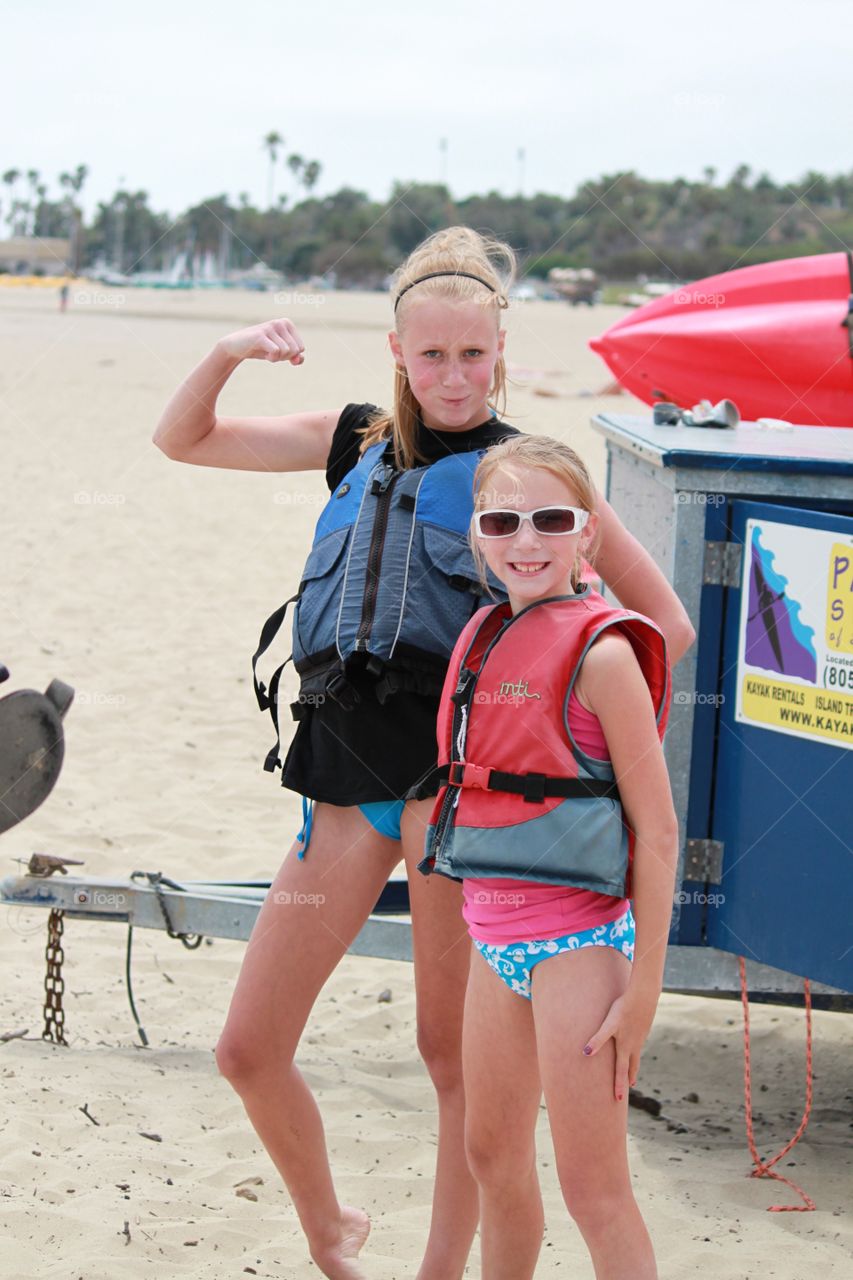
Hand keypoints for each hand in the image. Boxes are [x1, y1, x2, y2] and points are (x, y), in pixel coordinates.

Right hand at [217, 318, 304, 364]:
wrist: (237, 347)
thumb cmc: (262, 348)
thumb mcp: (281, 353)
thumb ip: (295, 357)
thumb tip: (300, 358)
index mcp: (287, 323)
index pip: (301, 348)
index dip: (290, 355)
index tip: (278, 350)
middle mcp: (280, 322)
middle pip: (294, 350)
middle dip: (284, 357)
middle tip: (271, 352)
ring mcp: (270, 327)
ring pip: (286, 351)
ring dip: (276, 358)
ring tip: (266, 351)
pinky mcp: (261, 335)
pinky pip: (276, 352)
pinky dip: (271, 358)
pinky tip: (263, 353)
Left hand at [582, 986, 658, 1101]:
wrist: (644, 995)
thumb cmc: (624, 1009)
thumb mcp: (609, 1024)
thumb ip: (598, 1039)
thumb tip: (585, 1053)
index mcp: (626, 1047)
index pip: (621, 1071)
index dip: (618, 1086)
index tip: (617, 1100)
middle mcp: (635, 1044)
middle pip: (631, 1066)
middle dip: (628, 1078)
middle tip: (628, 1088)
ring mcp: (641, 1036)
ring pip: (636, 1054)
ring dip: (633, 1065)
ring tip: (632, 1071)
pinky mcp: (643, 1027)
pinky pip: (639, 1043)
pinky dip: (636, 1050)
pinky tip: (634, 1044)